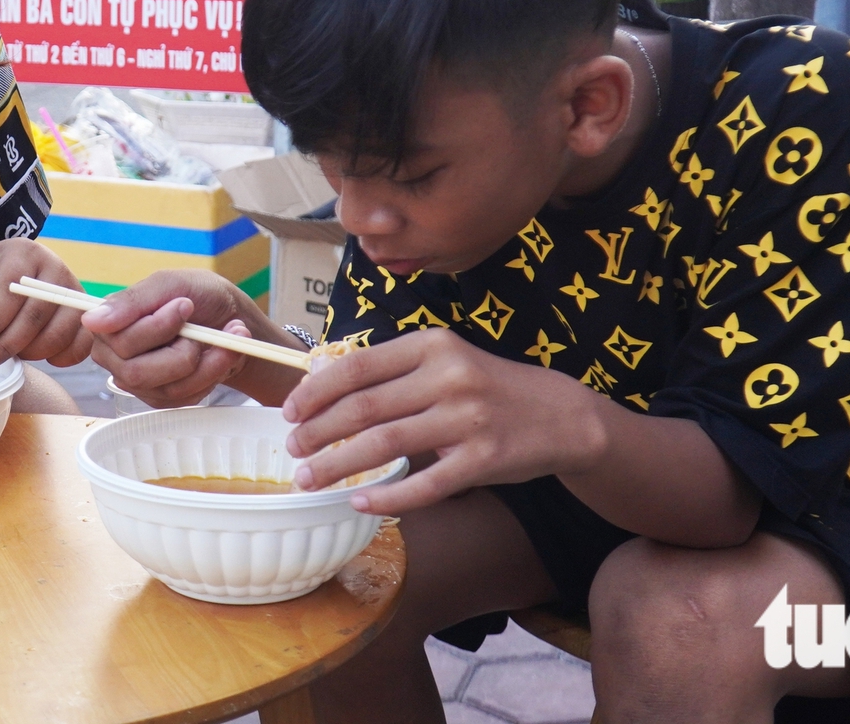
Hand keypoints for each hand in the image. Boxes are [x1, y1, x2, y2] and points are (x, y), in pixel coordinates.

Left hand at [0, 239, 92, 370]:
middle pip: (36, 314)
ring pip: (59, 332)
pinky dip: (63, 358)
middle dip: (8, 344)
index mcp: (24, 254)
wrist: (12, 274)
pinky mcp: (84, 313)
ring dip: (32, 353)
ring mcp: (74, 292)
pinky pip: (82, 343)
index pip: (12, 288)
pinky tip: (42, 359)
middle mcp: (55, 269)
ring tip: (9, 356)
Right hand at [83, 270, 284, 408]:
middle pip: (137, 373)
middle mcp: (116, 357)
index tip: (186, 305)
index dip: (159, 327)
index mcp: (109, 326)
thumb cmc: (199, 295)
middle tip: (204, 328)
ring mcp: (139, 382)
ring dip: (207, 364)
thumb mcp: (170, 284)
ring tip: (226, 338)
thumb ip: (131, 300)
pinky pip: (185, 399)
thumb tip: (90, 321)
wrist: (231, 317)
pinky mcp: (163, 397)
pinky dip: (212, 375)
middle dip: (183, 352)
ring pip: (167, 389)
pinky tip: (220, 355)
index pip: (120, 341)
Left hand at [281, 329, 605, 514]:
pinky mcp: (483, 460)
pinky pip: (424, 484)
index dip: (316, 391)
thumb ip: (391, 369)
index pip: (358, 367)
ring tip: (310, 479)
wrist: (560, 416)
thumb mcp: (444, 360)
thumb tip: (320, 379)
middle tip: (293, 451)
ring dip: (337, 466)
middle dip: (317, 432)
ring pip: (384, 446)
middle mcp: (448, 378)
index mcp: (432, 346)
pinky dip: (387, 496)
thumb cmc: (487, 388)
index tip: (289, 412)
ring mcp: (467, 420)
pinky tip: (360, 502)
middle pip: (363, 408)